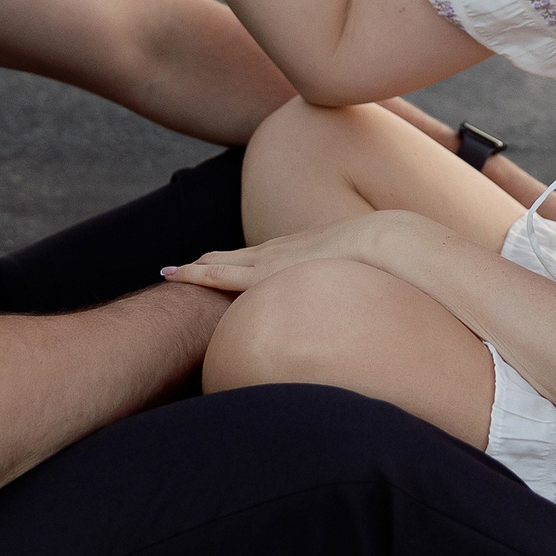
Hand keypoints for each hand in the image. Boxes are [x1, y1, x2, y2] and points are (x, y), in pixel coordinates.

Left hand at [162, 210, 433, 294]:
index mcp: (301, 253)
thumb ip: (358, 294)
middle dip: (208, 262)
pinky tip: (176, 273)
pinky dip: (197, 274)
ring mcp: (271, 259)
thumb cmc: (384, 264)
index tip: (221, 265)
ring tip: (169, 272)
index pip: (261, 258)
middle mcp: (280, 252)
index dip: (239, 262)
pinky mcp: (267, 272)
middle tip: (180, 269)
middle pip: (234, 256)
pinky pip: (222, 273)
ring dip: (195, 268)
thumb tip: (371, 312)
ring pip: (221, 262)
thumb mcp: (365, 279)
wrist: (386, 243)